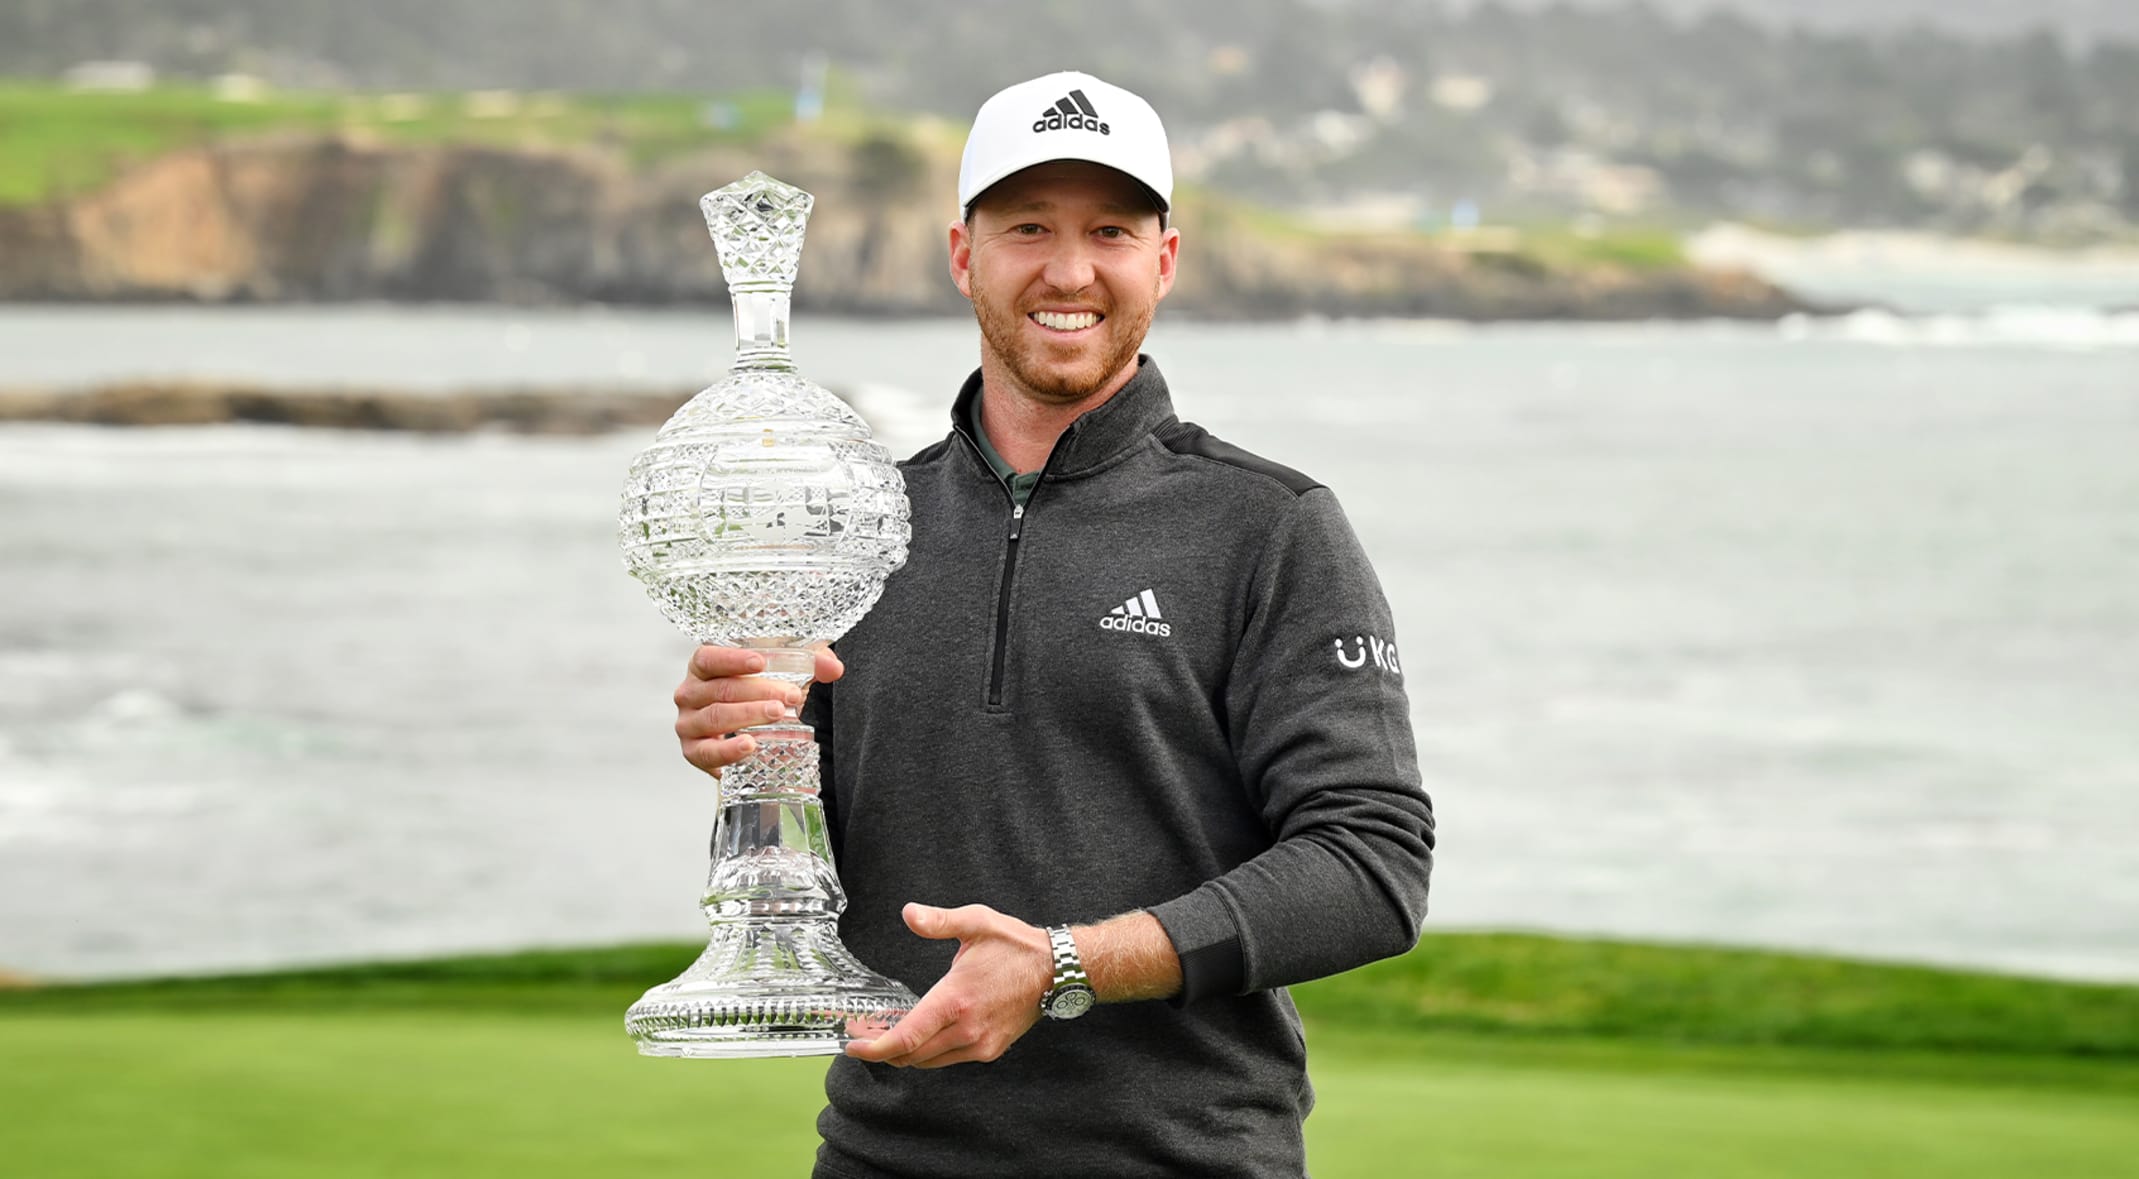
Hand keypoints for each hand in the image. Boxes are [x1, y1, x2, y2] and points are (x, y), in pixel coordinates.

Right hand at [673, 644, 842, 776]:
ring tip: (778, 714)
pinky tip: (749, 745)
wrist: (743, 733)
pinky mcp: (693, 752)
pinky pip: (706, 753)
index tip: (762, 661)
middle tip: (791, 696)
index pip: (709, 657)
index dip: (733, 658)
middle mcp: (689, 693)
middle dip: (759, 691)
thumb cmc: (758, 693)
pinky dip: (727, 750)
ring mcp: (688, 723)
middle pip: (721, 689)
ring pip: (716, 716)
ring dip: (748, 715)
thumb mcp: (783, 672)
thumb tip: (834, 668)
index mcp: (703, 667)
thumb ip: (810, 664)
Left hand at [845, 903, 1052, 1068]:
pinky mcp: (989, 1049)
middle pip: (910, 1056)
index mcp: (956, 1000)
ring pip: (928, 1062)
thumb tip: (909, 914)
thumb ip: (938, 921)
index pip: (906, 1037)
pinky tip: (919, 1035)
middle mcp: (966, 1029)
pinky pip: (948, 1059)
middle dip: (881, 1049)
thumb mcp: (976, 922)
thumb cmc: (1016, 946)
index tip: (852, 1045)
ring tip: (884, 1034)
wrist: (1057, 971)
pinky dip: (927, 1052)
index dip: (873, 1048)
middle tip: (861, 1036)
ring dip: (903, 1053)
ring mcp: (980, 1044)